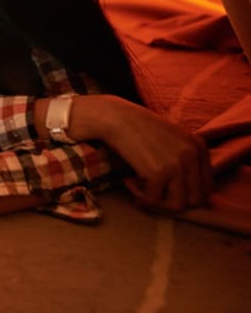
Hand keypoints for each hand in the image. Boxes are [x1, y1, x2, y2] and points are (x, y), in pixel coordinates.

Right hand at [78, 95, 211, 210]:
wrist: (116, 118)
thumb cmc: (138, 127)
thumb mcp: (172, 138)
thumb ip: (185, 158)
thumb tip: (191, 195)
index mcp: (199, 146)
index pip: (206, 187)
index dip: (185, 192)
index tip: (165, 187)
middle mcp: (192, 155)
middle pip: (195, 199)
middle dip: (173, 199)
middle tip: (152, 190)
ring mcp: (177, 165)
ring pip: (177, 204)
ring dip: (157, 199)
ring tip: (140, 185)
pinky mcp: (159, 173)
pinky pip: (153, 199)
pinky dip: (139, 193)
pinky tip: (129, 179)